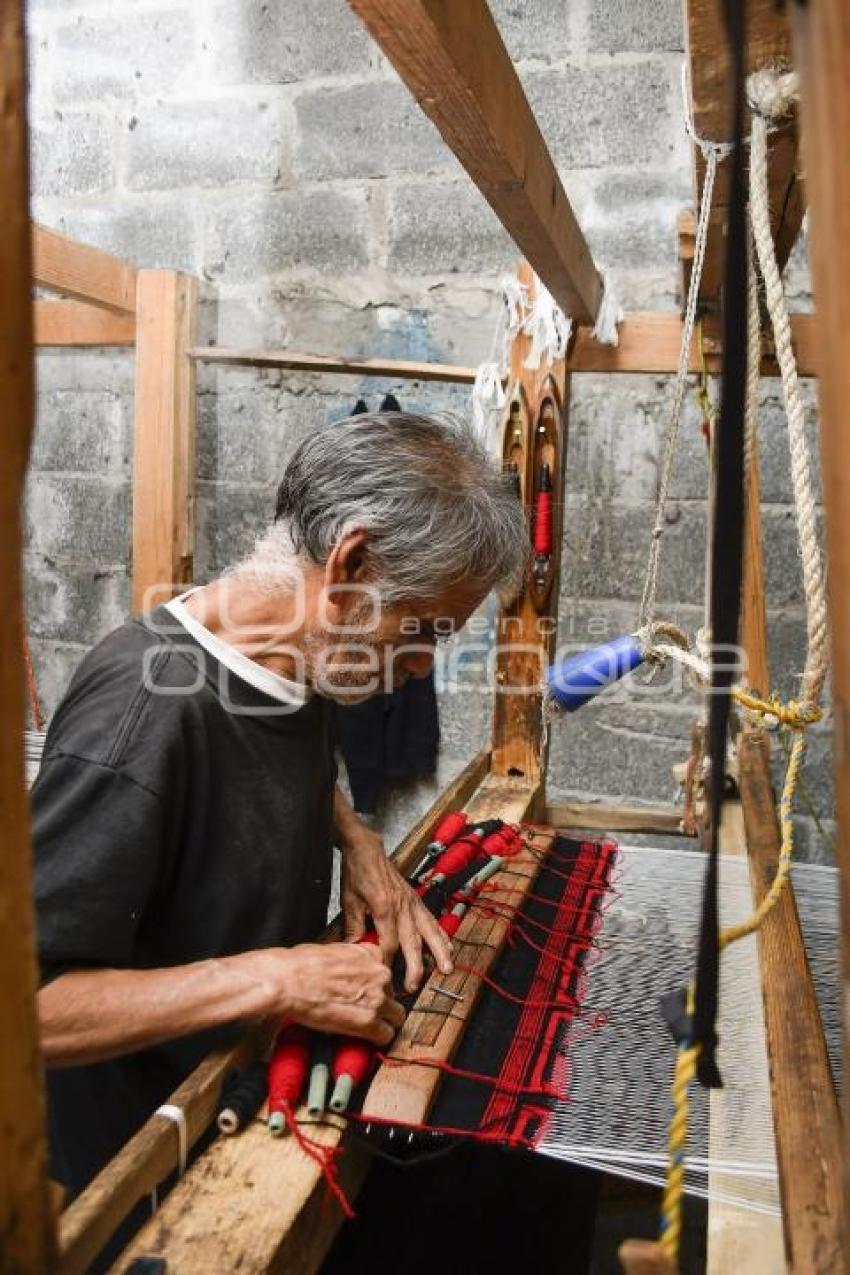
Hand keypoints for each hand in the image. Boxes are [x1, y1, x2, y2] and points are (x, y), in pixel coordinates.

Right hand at [259, 943, 405, 1045]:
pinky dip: (378, 1040)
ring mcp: (376, 999)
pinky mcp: (368, 1022)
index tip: (369, 993)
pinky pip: (386, 1035)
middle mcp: (379, 975)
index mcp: (371, 955)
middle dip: (382, 1005)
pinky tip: (367, 1039)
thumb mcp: (333, 949)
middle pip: (393, 995)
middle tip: (366, 1012)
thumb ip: (351, 959)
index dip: (376, 986)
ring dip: (384, 1023)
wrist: (289, 980)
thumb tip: (348, 969)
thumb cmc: (301, 964)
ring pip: (396, 1017)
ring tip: (369, 1028)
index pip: (386, 973)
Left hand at [338, 817, 453, 992]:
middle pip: (412, 942)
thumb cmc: (358, 872)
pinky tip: (448, 946)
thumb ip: (354, 929)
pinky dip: (441, 934)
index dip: (386, 962)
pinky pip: (431, 920)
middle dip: (415, 966)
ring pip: (429, 931)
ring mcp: (412, 903)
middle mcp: (402, 907)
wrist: (366, 849)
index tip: (384, 978)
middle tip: (414, 986)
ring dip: (439, 951)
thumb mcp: (349, 902)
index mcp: (384, 908)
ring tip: (446, 968)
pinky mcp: (415, 900)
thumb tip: (354, 951)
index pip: (388, 944)